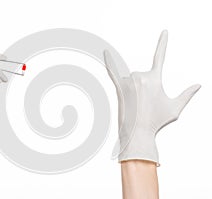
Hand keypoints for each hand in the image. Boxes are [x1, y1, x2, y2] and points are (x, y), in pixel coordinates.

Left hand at [104, 30, 200, 163]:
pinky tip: (105, 52)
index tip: (164, 32)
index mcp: (155, 78)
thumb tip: (198, 85)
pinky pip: (113, 72)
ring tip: (135, 105)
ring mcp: (128, 82)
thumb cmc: (156, 121)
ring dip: (134, 91)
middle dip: (145, 88)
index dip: (163, 43)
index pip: (160, 56)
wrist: (138, 133)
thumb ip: (187, 94)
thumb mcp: (175, 108)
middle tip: (145, 104)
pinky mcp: (118, 88)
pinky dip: (109, 62)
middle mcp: (140, 76)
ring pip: (131, 80)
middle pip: (143, 75)